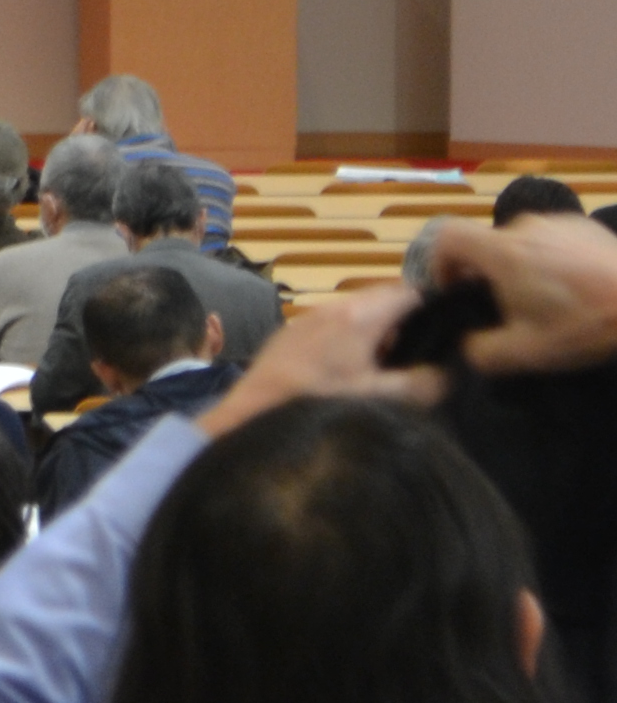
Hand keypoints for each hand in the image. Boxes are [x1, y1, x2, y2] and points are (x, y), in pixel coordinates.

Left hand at [204, 282, 442, 439]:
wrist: (253, 411)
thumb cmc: (319, 403)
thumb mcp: (379, 398)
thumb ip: (422, 383)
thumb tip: (449, 371)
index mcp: (360, 316)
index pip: (411, 291)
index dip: (434, 305)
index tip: (447, 327)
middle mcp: (334, 307)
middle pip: (384, 298)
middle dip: (406, 319)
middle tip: (419, 350)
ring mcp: (309, 317)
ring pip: (357, 310)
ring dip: (376, 329)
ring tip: (385, 364)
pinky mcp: (291, 331)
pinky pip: (332, 323)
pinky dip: (349, 336)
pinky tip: (348, 367)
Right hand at [436, 212, 616, 377]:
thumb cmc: (584, 323)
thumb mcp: (527, 352)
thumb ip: (480, 351)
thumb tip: (468, 344)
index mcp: (502, 252)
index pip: (446, 236)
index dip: (439, 262)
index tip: (455, 290)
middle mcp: (525, 226)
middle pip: (486, 243)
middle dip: (487, 273)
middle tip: (509, 308)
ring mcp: (559, 222)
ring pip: (521, 242)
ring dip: (521, 266)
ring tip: (548, 298)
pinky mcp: (586, 225)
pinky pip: (552, 239)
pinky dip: (551, 258)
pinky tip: (576, 285)